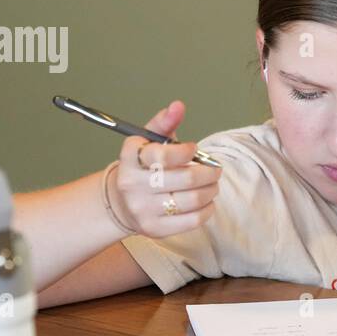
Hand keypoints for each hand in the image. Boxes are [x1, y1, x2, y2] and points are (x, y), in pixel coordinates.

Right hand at [109, 101, 222, 237]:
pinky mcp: (155, 229)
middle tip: (216, 169)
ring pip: (191, 200)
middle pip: (184, 179)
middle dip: (208, 172)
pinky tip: (207, 201)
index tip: (195, 149)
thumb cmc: (142, 168)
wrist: (120, 202)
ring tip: (213, 184)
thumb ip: (164, 124)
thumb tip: (178, 106)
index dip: (187, 151)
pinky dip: (207, 210)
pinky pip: (192, 220)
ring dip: (211, 190)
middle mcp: (133, 185)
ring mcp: (143, 209)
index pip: (163, 155)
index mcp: (131, 158)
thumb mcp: (146, 142)